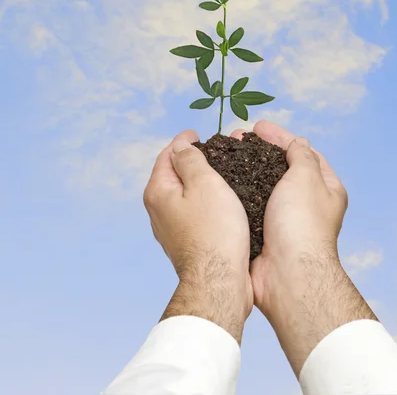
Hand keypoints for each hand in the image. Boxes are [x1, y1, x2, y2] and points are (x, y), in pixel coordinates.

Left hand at [143, 129, 252, 342]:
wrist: (219, 280)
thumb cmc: (215, 231)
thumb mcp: (204, 183)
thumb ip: (190, 160)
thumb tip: (180, 146)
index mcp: (158, 191)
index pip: (167, 155)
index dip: (183, 141)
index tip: (197, 133)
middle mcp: (158, 210)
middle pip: (173, 175)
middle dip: (190, 160)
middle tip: (213, 151)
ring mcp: (170, 229)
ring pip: (183, 195)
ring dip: (198, 182)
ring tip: (219, 173)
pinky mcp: (185, 242)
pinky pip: (192, 212)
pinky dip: (203, 201)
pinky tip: (220, 202)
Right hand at [230, 121, 375, 371]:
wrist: (287, 274)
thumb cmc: (301, 223)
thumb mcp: (306, 178)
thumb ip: (301, 156)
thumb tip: (299, 143)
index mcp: (325, 188)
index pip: (303, 152)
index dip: (280, 137)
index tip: (257, 126)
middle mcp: (306, 202)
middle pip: (280, 168)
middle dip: (259, 151)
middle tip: (236, 138)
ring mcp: (283, 217)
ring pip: (261, 185)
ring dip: (245, 168)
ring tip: (224, 155)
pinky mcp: (263, 230)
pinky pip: (249, 204)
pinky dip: (237, 191)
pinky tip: (221, 181)